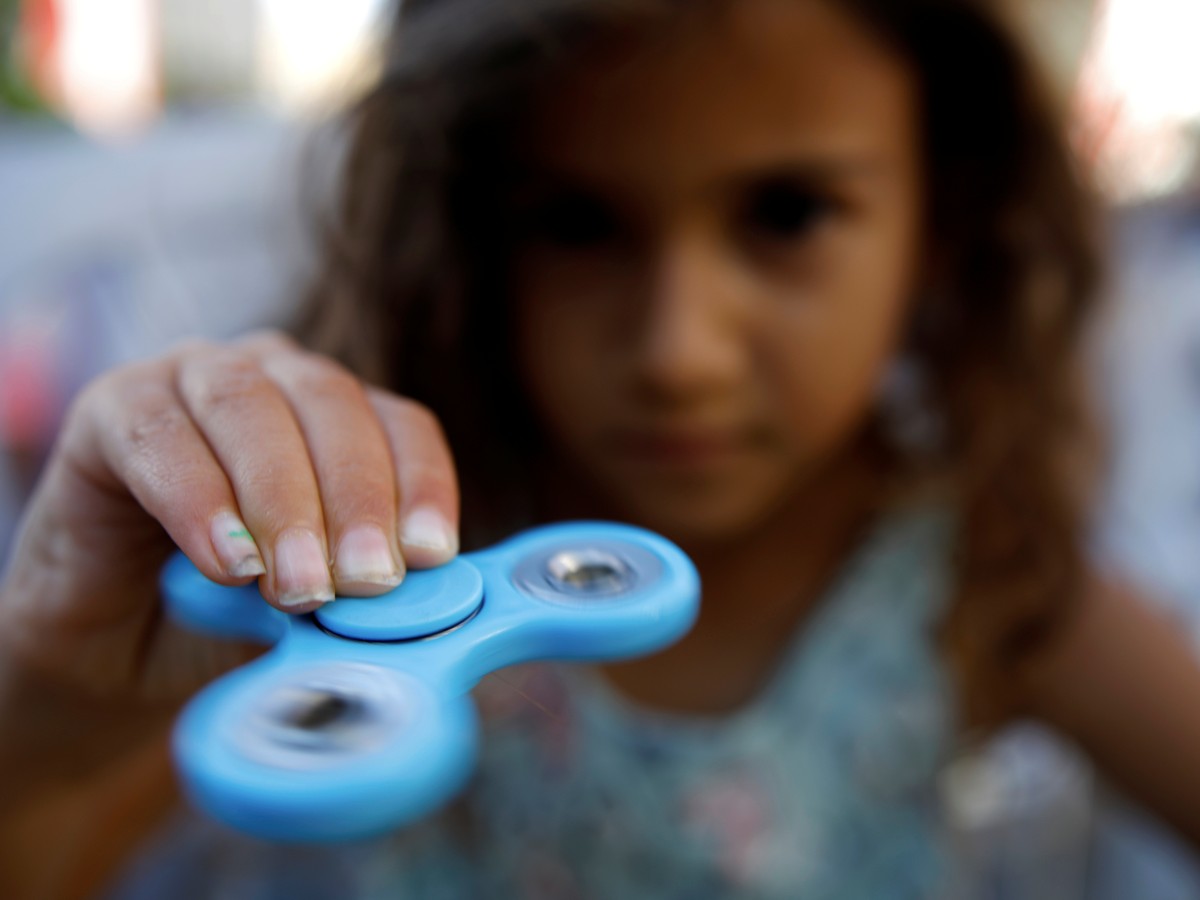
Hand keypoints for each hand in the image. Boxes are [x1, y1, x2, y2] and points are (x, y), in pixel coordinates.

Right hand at [0, 331, 459, 789]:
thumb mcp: (318, 609)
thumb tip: (426, 604)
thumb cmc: (234, 622)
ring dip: (282, 500)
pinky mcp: (111, 408)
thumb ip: (364, 591)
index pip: (402, 424)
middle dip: (356, 498)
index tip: (431, 554)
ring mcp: (190, 378)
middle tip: (368, 581)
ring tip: (298, 587)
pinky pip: (159, 435)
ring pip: (249, 408)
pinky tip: (226, 562)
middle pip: (331, 405)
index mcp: (342, 414)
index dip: (422, 484)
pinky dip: (199, 500)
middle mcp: (273, 378)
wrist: (118, 655)